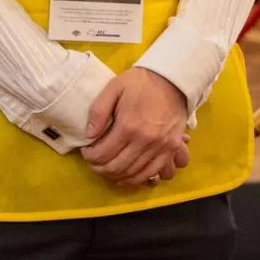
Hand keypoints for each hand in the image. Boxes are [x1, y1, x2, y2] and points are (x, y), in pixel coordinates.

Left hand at [81, 67, 190, 188]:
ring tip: (107, 168)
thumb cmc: (141, 83)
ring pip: (132, 174)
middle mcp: (144, 141)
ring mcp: (160, 147)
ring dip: (115, 175)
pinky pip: (151, 173)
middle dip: (99, 168)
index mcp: (128, 126)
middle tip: (94, 161)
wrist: (173, 80)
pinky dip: (136, 179)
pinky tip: (126, 176)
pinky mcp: (170, 149)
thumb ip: (98, 111)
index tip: (86, 151)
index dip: (89, 156)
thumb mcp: (114, 88)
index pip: (102, 154)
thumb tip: (89, 136)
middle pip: (115, 167)